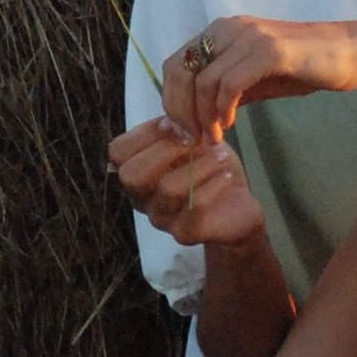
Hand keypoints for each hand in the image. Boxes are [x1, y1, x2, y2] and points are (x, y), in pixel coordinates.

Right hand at [107, 114, 266, 250]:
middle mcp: (141, 197)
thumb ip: (177, 129)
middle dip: (165, 150)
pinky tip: (226, 176)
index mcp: (137, 171)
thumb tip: (172, 122)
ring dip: (199, 166)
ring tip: (221, 156)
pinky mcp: (184, 234)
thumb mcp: (193, 139)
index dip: (145, 133)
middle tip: (195, 140)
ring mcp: (160, 218)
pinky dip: (213, 186)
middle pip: (132, 175)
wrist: (238, 205)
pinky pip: (194, 208)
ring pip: (168, 189)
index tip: (175, 123)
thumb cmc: (209, 167)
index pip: (118, 152)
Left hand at [157, 12, 356, 143]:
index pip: (174, 65)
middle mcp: (229, 28)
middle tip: (195, 139)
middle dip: (181, 111)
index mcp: (221, 32)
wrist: (350, 53)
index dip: (171, 100)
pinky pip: (230, 83)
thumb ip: (224, 90)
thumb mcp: (255, 80)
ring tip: (215, 137)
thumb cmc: (303, 68)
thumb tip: (193, 117)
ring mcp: (249, 36)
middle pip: (181, 71)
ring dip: (203, 116)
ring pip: (203, 81)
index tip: (184, 131)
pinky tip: (230, 124)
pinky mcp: (269, 51)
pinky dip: (223, 109)